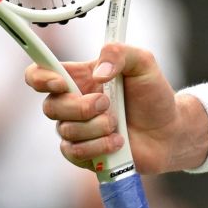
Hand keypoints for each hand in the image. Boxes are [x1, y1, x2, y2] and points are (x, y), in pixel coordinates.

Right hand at [23, 44, 201, 174]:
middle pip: (50, 107)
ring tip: (117, 124)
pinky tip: (118, 142)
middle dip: (80, 107)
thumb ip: (119, 54)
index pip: (38, 75)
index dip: (40, 78)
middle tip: (107, 104)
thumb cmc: (152, 94)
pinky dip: (98, 147)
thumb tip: (98, 73)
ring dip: (96, 128)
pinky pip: (75, 153)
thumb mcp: (143, 63)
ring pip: (66, 131)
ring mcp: (76, 130)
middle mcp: (72, 103)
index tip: (62, 82)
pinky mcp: (84, 153)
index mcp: (78, 78)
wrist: (169, 130)